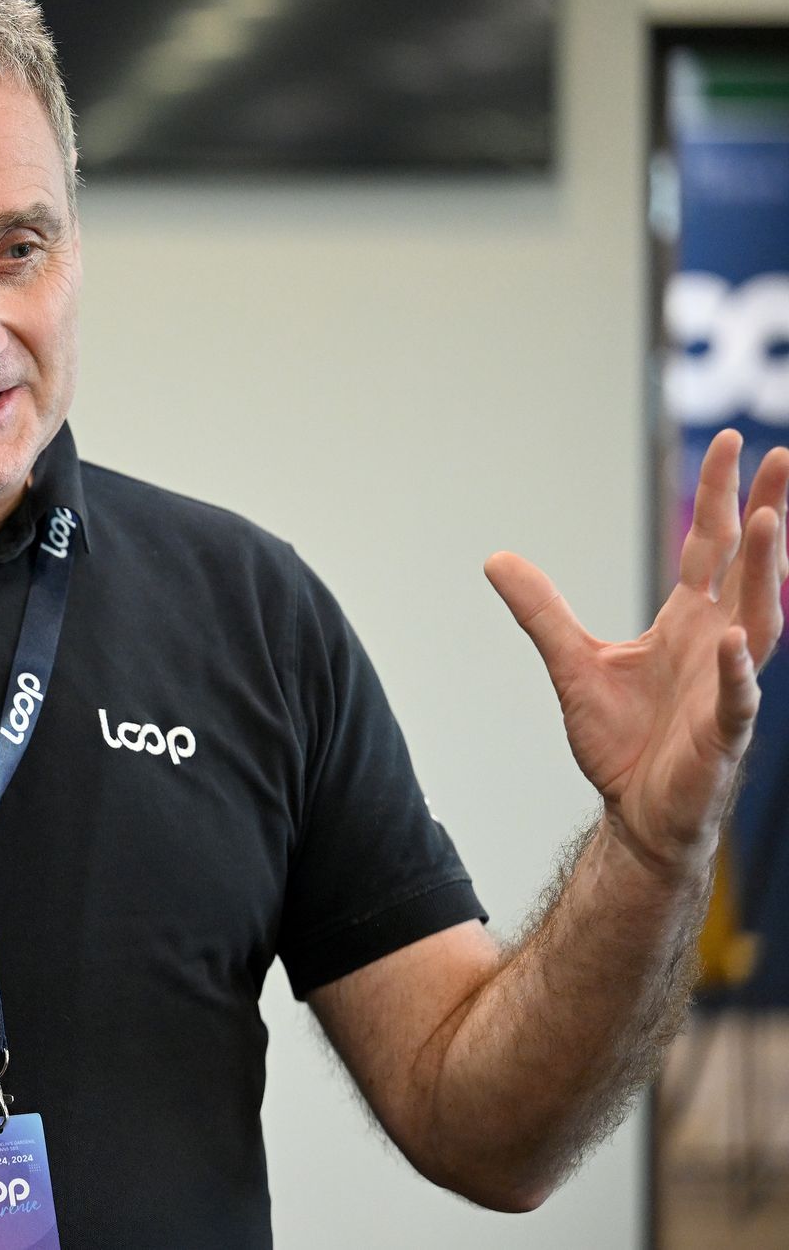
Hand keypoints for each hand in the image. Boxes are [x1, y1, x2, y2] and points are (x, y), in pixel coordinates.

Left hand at [486, 429, 788, 877]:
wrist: (637, 814)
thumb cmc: (622, 741)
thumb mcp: (571, 662)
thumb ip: (541, 610)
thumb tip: (496, 558)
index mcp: (689, 622)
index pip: (710, 547)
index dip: (721, 496)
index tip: (734, 444)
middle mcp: (717, 643)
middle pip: (745, 567)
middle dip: (762, 512)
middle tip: (779, 455)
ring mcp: (727, 686)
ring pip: (757, 618)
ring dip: (764, 570)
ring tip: (768, 520)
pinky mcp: (722, 733)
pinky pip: (738, 697)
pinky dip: (737, 669)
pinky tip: (734, 640)